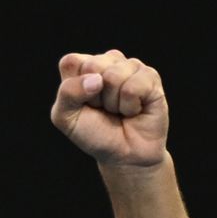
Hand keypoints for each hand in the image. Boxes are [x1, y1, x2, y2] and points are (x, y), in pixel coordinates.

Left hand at [50, 50, 167, 167]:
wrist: (125, 156)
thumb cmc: (95, 134)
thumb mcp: (66, 118)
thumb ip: (67, 92)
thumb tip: (97, 79)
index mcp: (83, 66)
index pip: (71, 62)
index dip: (75, 89)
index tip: (84, 105)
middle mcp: (108, 61)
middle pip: (93, 65)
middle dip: (96, 97)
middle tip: (104, 109)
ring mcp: (130, 66)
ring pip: (114, 76)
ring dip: (114, 103)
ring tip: (120, 110)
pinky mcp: (150, 77)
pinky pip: (133, 87)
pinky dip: (130, 106)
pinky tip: (135, 110)